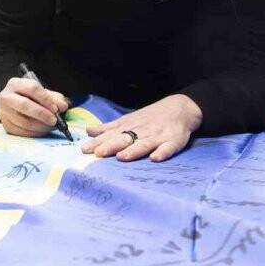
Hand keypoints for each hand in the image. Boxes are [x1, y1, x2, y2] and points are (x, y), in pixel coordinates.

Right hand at [0, 76, 69, 136]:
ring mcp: (4, 112)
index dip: (46, 99)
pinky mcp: (6, 125)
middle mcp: (6, 97)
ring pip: (24, 122)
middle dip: (42, 114)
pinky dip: (36, 133)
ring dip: (41, 126)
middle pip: (25, 105)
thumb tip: (63, 106)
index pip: (32, 88)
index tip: (56, 108)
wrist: (16, 104)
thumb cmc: (32, 97)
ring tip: (51, 126)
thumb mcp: (43, 93)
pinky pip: (23, 132)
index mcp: (15, 84)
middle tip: (55, 120)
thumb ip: (54, 98)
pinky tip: (43, 130)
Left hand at [81, 94, 202, 162]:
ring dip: (133, 151)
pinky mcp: (173, 141)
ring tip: (122, 157)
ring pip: (144, 144)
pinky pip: (168, 148)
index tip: (85, 149)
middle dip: (111, 146)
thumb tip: (88, 131)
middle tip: (98, 153)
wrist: (179, 107)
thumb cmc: (149, 117)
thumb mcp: (128, 119)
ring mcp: (157, 136)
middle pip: (124, 139)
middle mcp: (141, 131)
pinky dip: (162, 152)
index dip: (98, 142)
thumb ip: (109, 128)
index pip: (111, 134)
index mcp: (129, 127)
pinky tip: (156, 158)